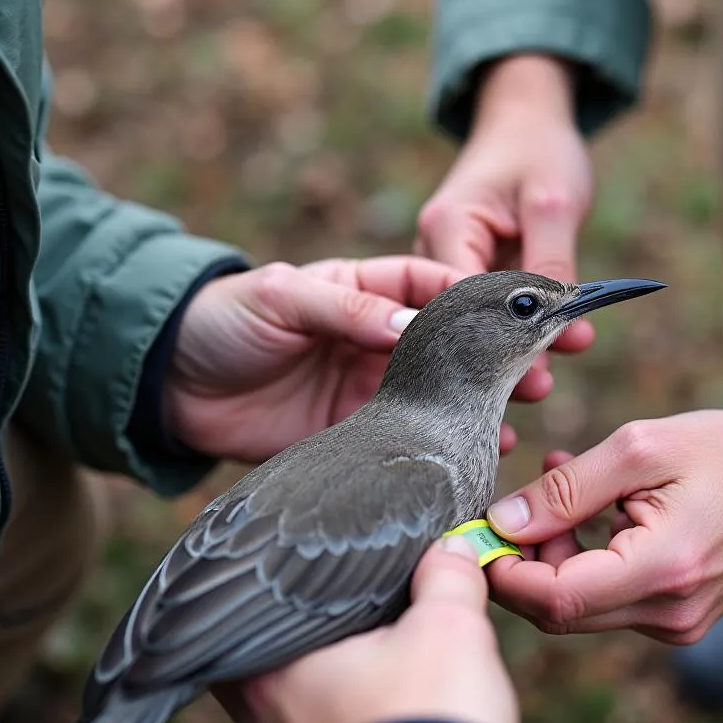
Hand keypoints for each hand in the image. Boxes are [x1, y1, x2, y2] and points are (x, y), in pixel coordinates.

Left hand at [164, 256, 513, 462]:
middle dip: (510, 345)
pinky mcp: (366, 428)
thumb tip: (406, 326)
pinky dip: (462, 434)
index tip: (531, 302)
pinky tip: (495, 439)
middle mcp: (382, 334)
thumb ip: (340, 308)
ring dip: (496, 392)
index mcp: (367, 289)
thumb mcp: (278, 298)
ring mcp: (377, 383)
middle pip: (462, 337)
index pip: (440, 283)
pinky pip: (425, 431)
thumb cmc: (222, 320)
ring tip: (531, 401)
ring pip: (454, 386)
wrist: (174, 386)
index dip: (488, 291)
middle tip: (549, 361)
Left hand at [217, 539, 518, 722]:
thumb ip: (445, 576)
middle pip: (262, 669)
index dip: (279, 594)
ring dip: (320, 701)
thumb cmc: (432, 719)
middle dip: (305, 651)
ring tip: (371, 684)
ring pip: (284, 721)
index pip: (245, 616)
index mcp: (267, 673)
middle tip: (350, 634)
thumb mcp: (449, 626)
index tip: (307, 582)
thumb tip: (451, 547)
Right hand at [415, 55, 595, 367]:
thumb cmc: (538, 148)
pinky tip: (540, 363)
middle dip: (496, 358)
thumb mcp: (552, 202)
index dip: (490, 341)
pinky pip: (486, 314)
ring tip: (543, 388)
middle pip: (457, 321)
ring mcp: (448, 265)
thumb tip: (560, 324)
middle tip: (540, 390)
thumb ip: (553, 262)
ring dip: (507, 353)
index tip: (529, 373)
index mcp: (446, 229)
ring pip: (472, 324)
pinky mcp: (469, 274)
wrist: (527, 119)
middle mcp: (435, 252)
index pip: (454, 299)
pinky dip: (512, 336)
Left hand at [483, 409, 722, 642]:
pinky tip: (591, 504)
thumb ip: (570, 488)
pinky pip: (611, 596)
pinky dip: (585, 556)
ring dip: (554, 551)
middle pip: (559, 610)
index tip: (472, 533)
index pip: (553, 599)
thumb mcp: (646, 447)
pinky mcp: (679, 616)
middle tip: (511, 500)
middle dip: (522, 559)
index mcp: (663, 570)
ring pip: (581, 604)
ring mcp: (676, 623)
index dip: (501, 570)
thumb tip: (504, 520)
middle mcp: (668, 614)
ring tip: (560, 479)